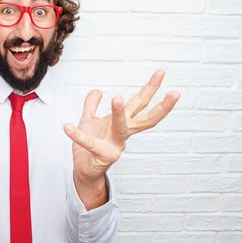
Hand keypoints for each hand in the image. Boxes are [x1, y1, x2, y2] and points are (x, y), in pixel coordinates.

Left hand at [64, 69, 179, 184]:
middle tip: (174, 92)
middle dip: (161, 106)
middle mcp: (123, 134)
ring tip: (117, 98)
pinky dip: (77, 134)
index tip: (161, 72)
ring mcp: (115, 146)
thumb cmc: (89, 147)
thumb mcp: (89, 120)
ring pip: (121, 127)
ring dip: (119, 113)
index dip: (151, 88)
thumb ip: (92, 105)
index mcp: (123, 123)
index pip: (140, 103)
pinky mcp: (102, 155)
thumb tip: (97, 91)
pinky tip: (67, 126)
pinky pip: (88, 142)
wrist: (83, 170)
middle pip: (146, 118)